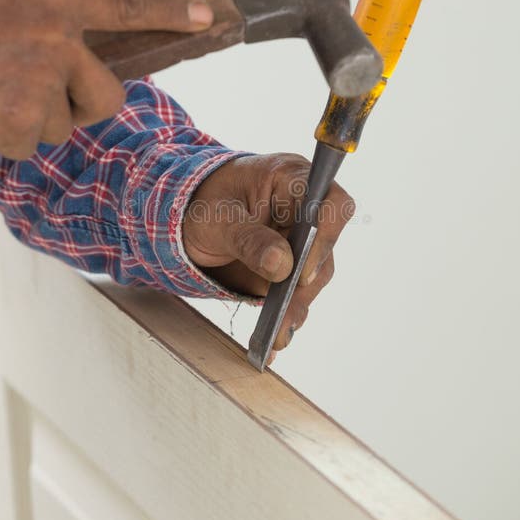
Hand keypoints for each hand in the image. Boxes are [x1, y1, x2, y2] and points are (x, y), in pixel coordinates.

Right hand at [0, 0, 213, 157]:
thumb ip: (54, 17)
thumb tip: (90, 49)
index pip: (127, 5)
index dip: (171, 13)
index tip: (206, 17)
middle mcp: (58, 38)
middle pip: (110, 94)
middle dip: (84, 102)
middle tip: (41, 90)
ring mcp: (43, 83)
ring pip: (66, 123)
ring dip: (36, 117)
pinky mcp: (23, 123)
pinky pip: (33, 143)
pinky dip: (9, 135)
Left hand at [183, 153, 354, 364]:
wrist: (188, 219)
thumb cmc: (202, 203)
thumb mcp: (216, 218)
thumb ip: (248, 238)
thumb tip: (282, 266)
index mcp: (292, 180)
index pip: (330, 203)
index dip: (326, 236)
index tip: (303, 270)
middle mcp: (306, 209)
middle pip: (325, 248)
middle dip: (304, 286)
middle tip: (284, 319)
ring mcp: (302, 240)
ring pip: (315, 277)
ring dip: (296, 307)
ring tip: (276, 336)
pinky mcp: (293, 267)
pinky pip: (298, 293)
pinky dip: (286, 315)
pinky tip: (273, 339)